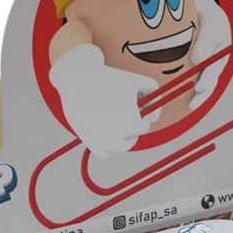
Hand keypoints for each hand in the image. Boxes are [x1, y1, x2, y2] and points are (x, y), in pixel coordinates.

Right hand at [49, 43, 158, 157]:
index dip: (138, 113)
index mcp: (132, 124)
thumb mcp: (139, 81)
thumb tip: (152, 118)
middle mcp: (117, 138)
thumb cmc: (109, 79)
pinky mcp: (90, 145)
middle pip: (132, 139)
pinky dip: (107, 145)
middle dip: (129, 125)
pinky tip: (102, 128)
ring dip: (120, 136)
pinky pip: (106, 154)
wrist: (77, 79)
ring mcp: (103, 144)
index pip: (143, 126)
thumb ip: (155, 96)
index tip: (129, 103)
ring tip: (109, 117)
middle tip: (117, 110)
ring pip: (120, 148)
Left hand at [189, 0, 230, 109]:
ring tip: (190, 106)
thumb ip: (205, 40)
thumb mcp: (209, 20)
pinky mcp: (194, 67)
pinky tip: (180, 100)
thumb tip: (197, 62)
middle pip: (210, 81)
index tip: (199, 87)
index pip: (214, 69)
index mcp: (221, 52)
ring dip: (197, 96)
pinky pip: (191, 81)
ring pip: (203, 84)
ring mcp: (205, 65)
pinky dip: (186, 90)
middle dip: (202, 94)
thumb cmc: (206, 13)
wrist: (198, 9)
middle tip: (193, 103)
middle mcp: (214, 62)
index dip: (207, 80)